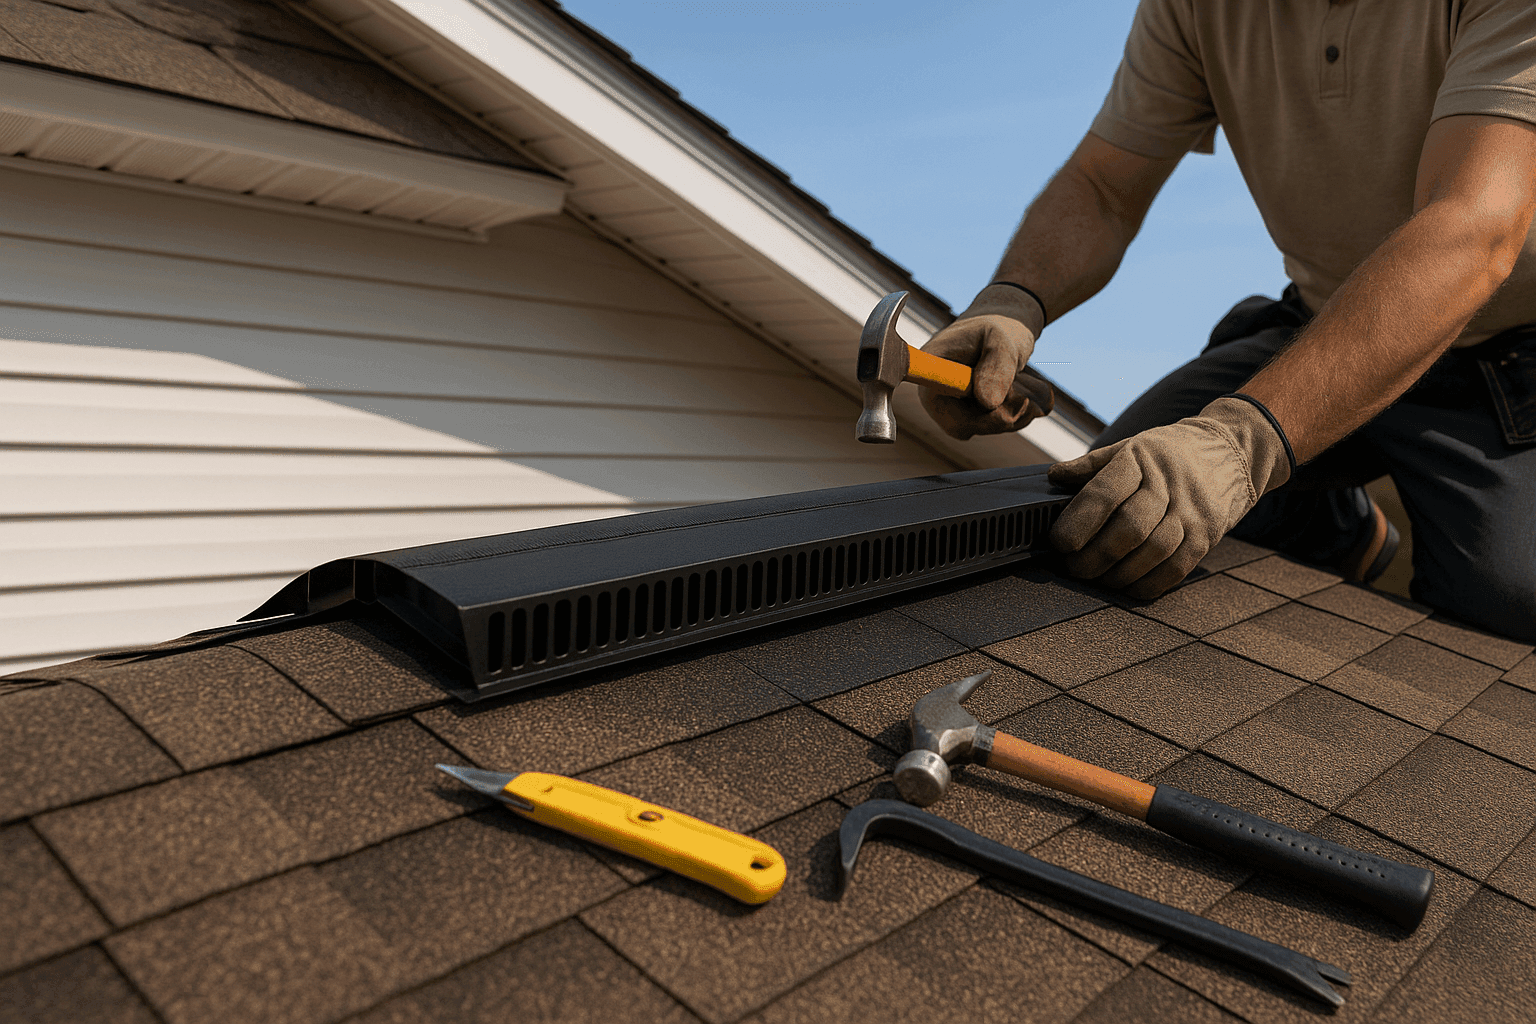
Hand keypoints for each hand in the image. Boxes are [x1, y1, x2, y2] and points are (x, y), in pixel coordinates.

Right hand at [920, 284, 1051, 439]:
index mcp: (931, 372)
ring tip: (1026, 389)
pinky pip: (994, 426)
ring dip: (1013, 414)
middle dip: (1001, 416)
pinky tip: (1023, 395)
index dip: (974, 417)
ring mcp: (953, 406)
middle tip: (1025, 397)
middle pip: (965, 426)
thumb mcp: (1002, 339)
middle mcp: (936, 394)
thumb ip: (997, 367)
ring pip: (984, 428)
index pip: (944, 412)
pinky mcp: (970, 414)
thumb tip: (988, 404)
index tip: (999, 403)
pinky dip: (1015, 415)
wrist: (1004, 330)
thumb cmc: (998, 327)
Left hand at [1047, 396, 1292, 598]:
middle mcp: (1168, 485)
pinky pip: (1177, 568)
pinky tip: (1128, 586)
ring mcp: (1191, 512)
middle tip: (1074, 567)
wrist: (1233, 451)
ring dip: (1120, 574)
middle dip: (1095, 556)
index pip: (1105, 493)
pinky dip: (1149, 584)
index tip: (1059, 542)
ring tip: (1098, 579)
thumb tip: (1055, 475)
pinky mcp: (1207, 536)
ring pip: (1154, 551)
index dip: (1079, 522)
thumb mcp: (1132, 445)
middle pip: (1129, 528)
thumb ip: (1092, 464)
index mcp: (1141, 458)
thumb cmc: (1170, 453)